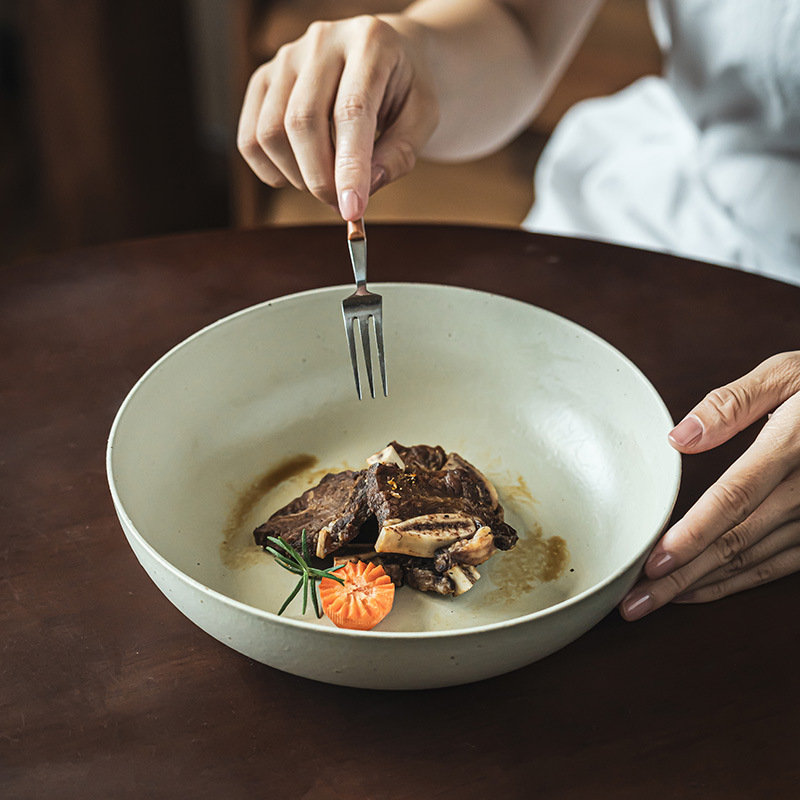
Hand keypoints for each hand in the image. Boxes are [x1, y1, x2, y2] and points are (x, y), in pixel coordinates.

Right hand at [237, 14, 438, 220]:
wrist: (389, 56)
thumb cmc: (407, 88)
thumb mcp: (425, 118)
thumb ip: (400, 153)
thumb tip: (365, 187)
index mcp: (370, 42)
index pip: (350, 111)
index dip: (349, 167)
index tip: (352, 210)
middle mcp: (322, 41)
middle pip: (302, 122)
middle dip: (321, 179)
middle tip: (342, 204)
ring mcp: (286, 57)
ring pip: (270, 132)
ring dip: (297, 176)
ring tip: (326, 181)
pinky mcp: (264, 79)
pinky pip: (250, 137)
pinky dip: (271, 170)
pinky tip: (299, 172)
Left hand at [620, 352, 799, 620]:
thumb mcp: (787, 375)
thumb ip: (732, 403)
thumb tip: (679, 436)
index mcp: (794, 444)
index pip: (735, 497)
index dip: (694, 533)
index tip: (655, 560)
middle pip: (736, 541)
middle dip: (681, 577)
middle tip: (635, 602)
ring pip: (753, 561)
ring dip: (701, 586)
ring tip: (654, 601)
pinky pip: (778, 566)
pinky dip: (736, 582)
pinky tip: (699, 590)